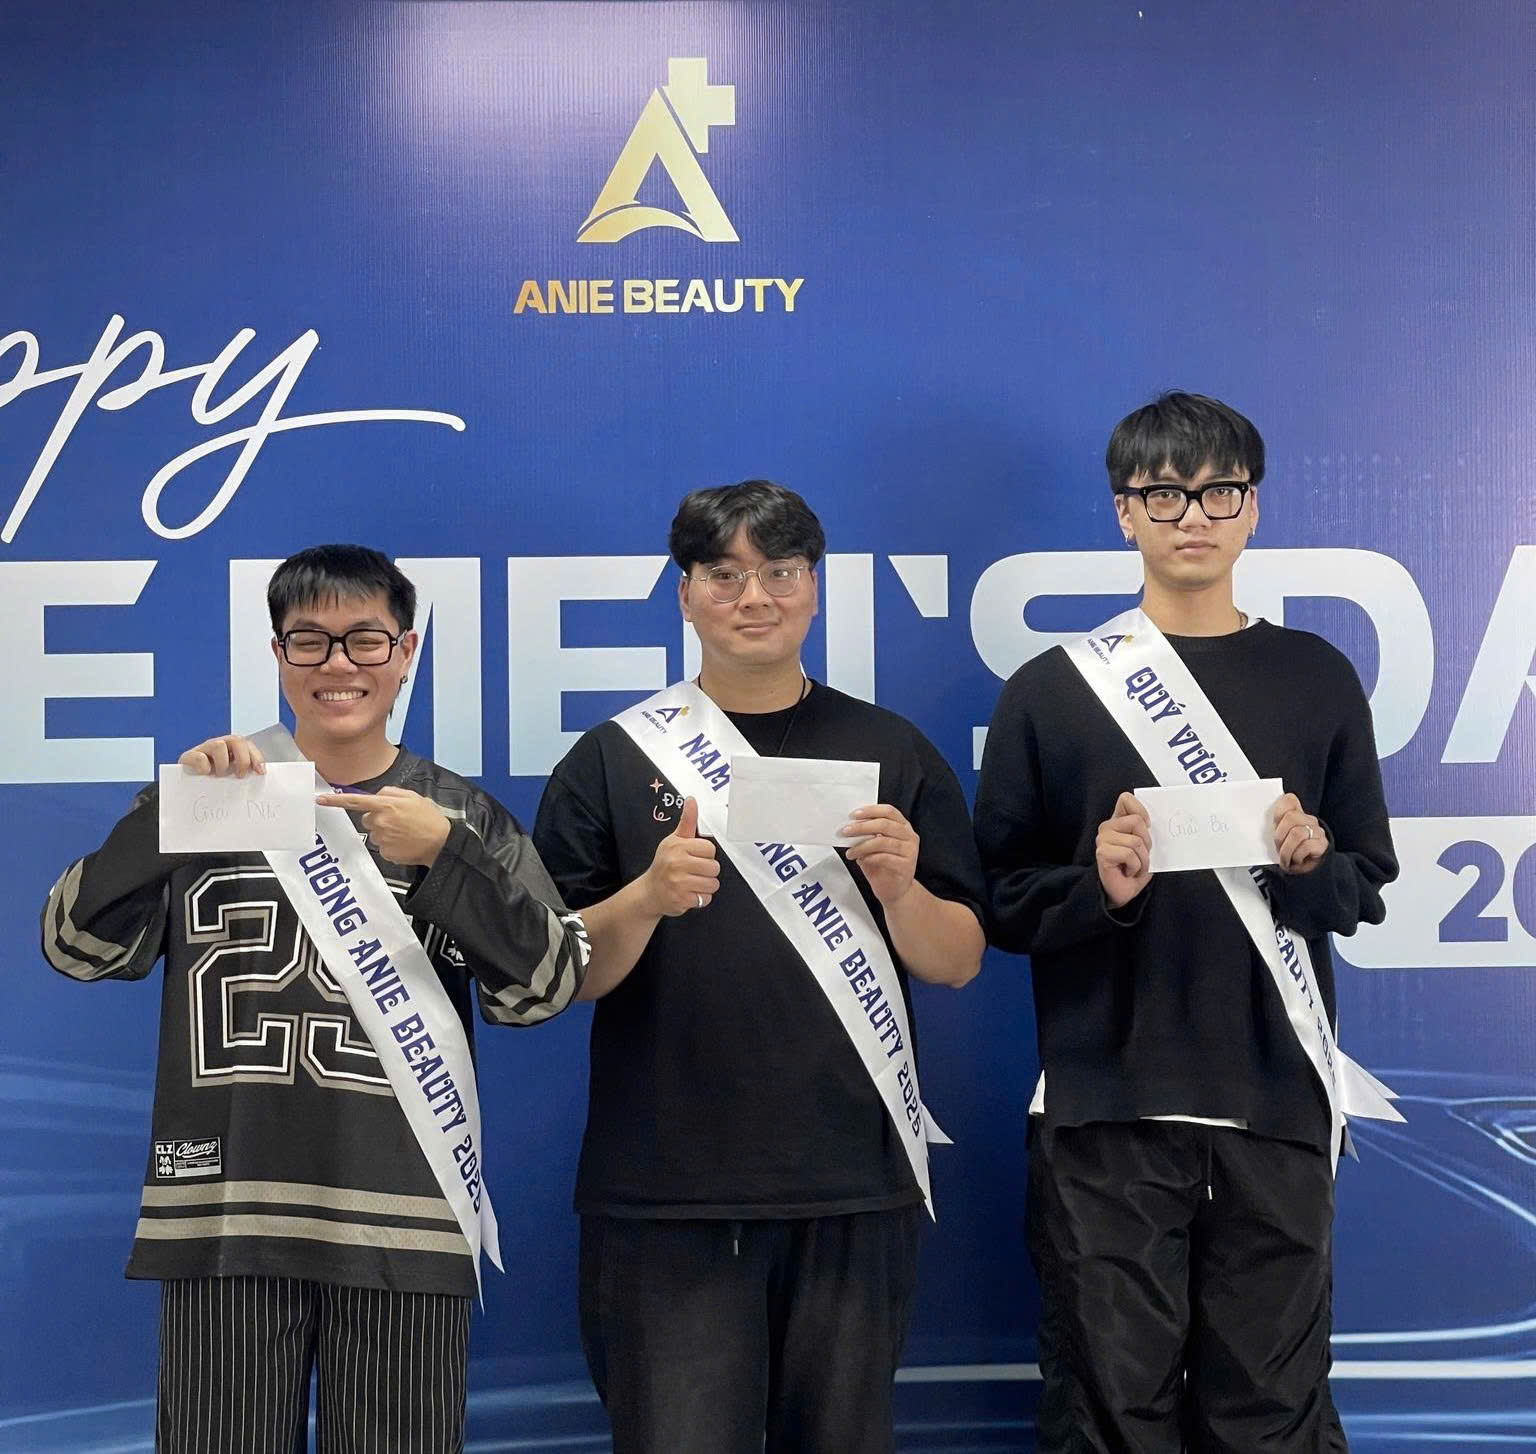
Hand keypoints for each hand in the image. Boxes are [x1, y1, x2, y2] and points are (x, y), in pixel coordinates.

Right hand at [179, 734, 264, 776]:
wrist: (186, 787)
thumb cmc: (213, 782)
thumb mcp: (231, 777)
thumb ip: (243, 774)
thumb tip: (260, 777)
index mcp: (232, 749)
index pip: (248, 745)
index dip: (257, 757)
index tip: (260, 772)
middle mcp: (219, 745)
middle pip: (236, 740)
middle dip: (242, 759)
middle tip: (239, 775)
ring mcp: (203, 749)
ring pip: (218, 745)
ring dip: (223, 764)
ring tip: (219, 775)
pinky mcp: (189, 757)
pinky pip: (200, 757)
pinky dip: (204, 767)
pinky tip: (205, 775)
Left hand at [315, 787, 450, 866]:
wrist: (441, 843)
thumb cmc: (429, 819)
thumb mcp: (413, 797)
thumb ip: (391, 792)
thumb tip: (377, 796)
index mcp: (386, 805)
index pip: (354, 801)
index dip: (335, 801)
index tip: (320, 800)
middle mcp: (380, 822)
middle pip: (367, 818)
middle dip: (378, 818)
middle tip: (399, 820)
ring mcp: (381, 839)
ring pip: (375, 833)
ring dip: (386, 831)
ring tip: (405, 832)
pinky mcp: (385, 853)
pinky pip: (382, 846)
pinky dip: (391, 844)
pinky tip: (404, 842)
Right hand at [639, 797, 719, 915]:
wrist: (649, 892)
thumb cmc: (665, 864)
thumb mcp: (674, 840)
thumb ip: (687, 821)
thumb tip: (692, 800)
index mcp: (678, 846)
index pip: (710, 849)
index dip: (706, 854)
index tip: (695, 857)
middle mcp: (677, 863)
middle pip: (714, 867)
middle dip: (707, 871)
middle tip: (693, 871)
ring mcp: (678, 883)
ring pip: (713, 884)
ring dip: (705, 886)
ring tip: (692, 882)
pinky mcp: (681, 900)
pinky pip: (706, 898)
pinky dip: (700, 898)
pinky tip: (689, 893)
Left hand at [842, 804, 918, 905]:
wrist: (895, 890)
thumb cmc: (883, 866)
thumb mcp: (874, 845)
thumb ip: (868, 834)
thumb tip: (850, 825)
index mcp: (903, 826)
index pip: (889, 811)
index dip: (871, 810)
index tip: (854, 815)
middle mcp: (909, 836)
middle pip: (884, 824)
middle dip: (862, 827)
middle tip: (846, 831)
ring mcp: (910, 851)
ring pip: (883, 842)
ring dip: (862, 846)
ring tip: (850, 852)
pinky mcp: (906, 866)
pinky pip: (885, 858)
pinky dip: (870, 857)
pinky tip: (861, 859)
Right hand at [1096, 792, 1151, 907]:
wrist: (1122, 893)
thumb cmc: (1134, 869)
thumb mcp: (1145, 846)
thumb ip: (1146, 830)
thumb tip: (1154, 823)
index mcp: (1117, 822)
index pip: (1126, 799)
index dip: (1141, 811)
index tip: (1147, 826)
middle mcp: (1107, 828)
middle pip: (1137, 821)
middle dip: (1147, 842)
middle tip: (1140, 856)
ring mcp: (1102, 840)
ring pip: (1136, 841)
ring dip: (1143, 859)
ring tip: (1135, 867)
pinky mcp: (1102, 854)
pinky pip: (1129, 854)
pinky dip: (1136, 867)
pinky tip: (1128, 872)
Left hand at [1273, 792, 1327, 874]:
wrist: (1303, 870)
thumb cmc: (1288, 852)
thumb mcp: (1278, 837)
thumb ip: (1272, 826)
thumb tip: (1253, 820)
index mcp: (1295, 814)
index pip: (1289, 800)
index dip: (1279, 810)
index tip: (1274, 823)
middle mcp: (1308, 820)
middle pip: (1291, 817)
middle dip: (1279, 835)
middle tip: (1278, 847)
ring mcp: (1317, 831)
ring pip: (1297, 833)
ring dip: (1286, 849)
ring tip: (1285, 857)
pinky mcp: (1322, 844)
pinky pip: (1306, 846)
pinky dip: (1296, 856)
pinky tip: (1296, 860)